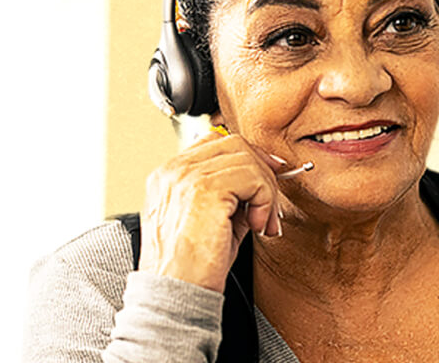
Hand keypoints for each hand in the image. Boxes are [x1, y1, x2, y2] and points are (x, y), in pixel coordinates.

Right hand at [138, 132, 283, 291]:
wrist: (175, 296)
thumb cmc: (191, 269)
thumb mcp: (211, 221)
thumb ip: (230, 195)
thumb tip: (263, 181)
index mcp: (167, 176)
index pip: (214, 142)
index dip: (248, 157)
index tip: (269, 177)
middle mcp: (173, 170)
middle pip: (234, 144)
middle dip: (262, 171)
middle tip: (271, 205)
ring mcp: (186, 176)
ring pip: (247, 159)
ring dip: (267, 191)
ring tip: (263, 223)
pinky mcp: (205, 188)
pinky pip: (253, 177)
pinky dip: (265, 200)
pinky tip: (257, 226)